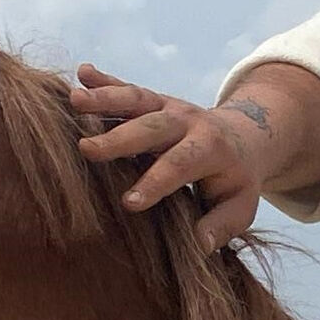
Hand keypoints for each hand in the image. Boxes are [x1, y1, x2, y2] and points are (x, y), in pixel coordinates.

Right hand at [68, 68, 272, 246]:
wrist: (244, 136)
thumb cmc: (236, 180)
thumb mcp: (240, 205)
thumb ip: (222, 224)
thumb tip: (199, 245)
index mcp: (211, 149)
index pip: (180, 165)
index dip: (155, 183)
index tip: (128, 203)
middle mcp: (188, 122)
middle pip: (151, 127)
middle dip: (119, 138)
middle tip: (86, 150)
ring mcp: (168, 106)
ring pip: (136, 100)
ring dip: (105, 99)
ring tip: (74, 101)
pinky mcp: (153, 99)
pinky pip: (128, 88)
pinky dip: (104, 79)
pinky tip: (80, 73)